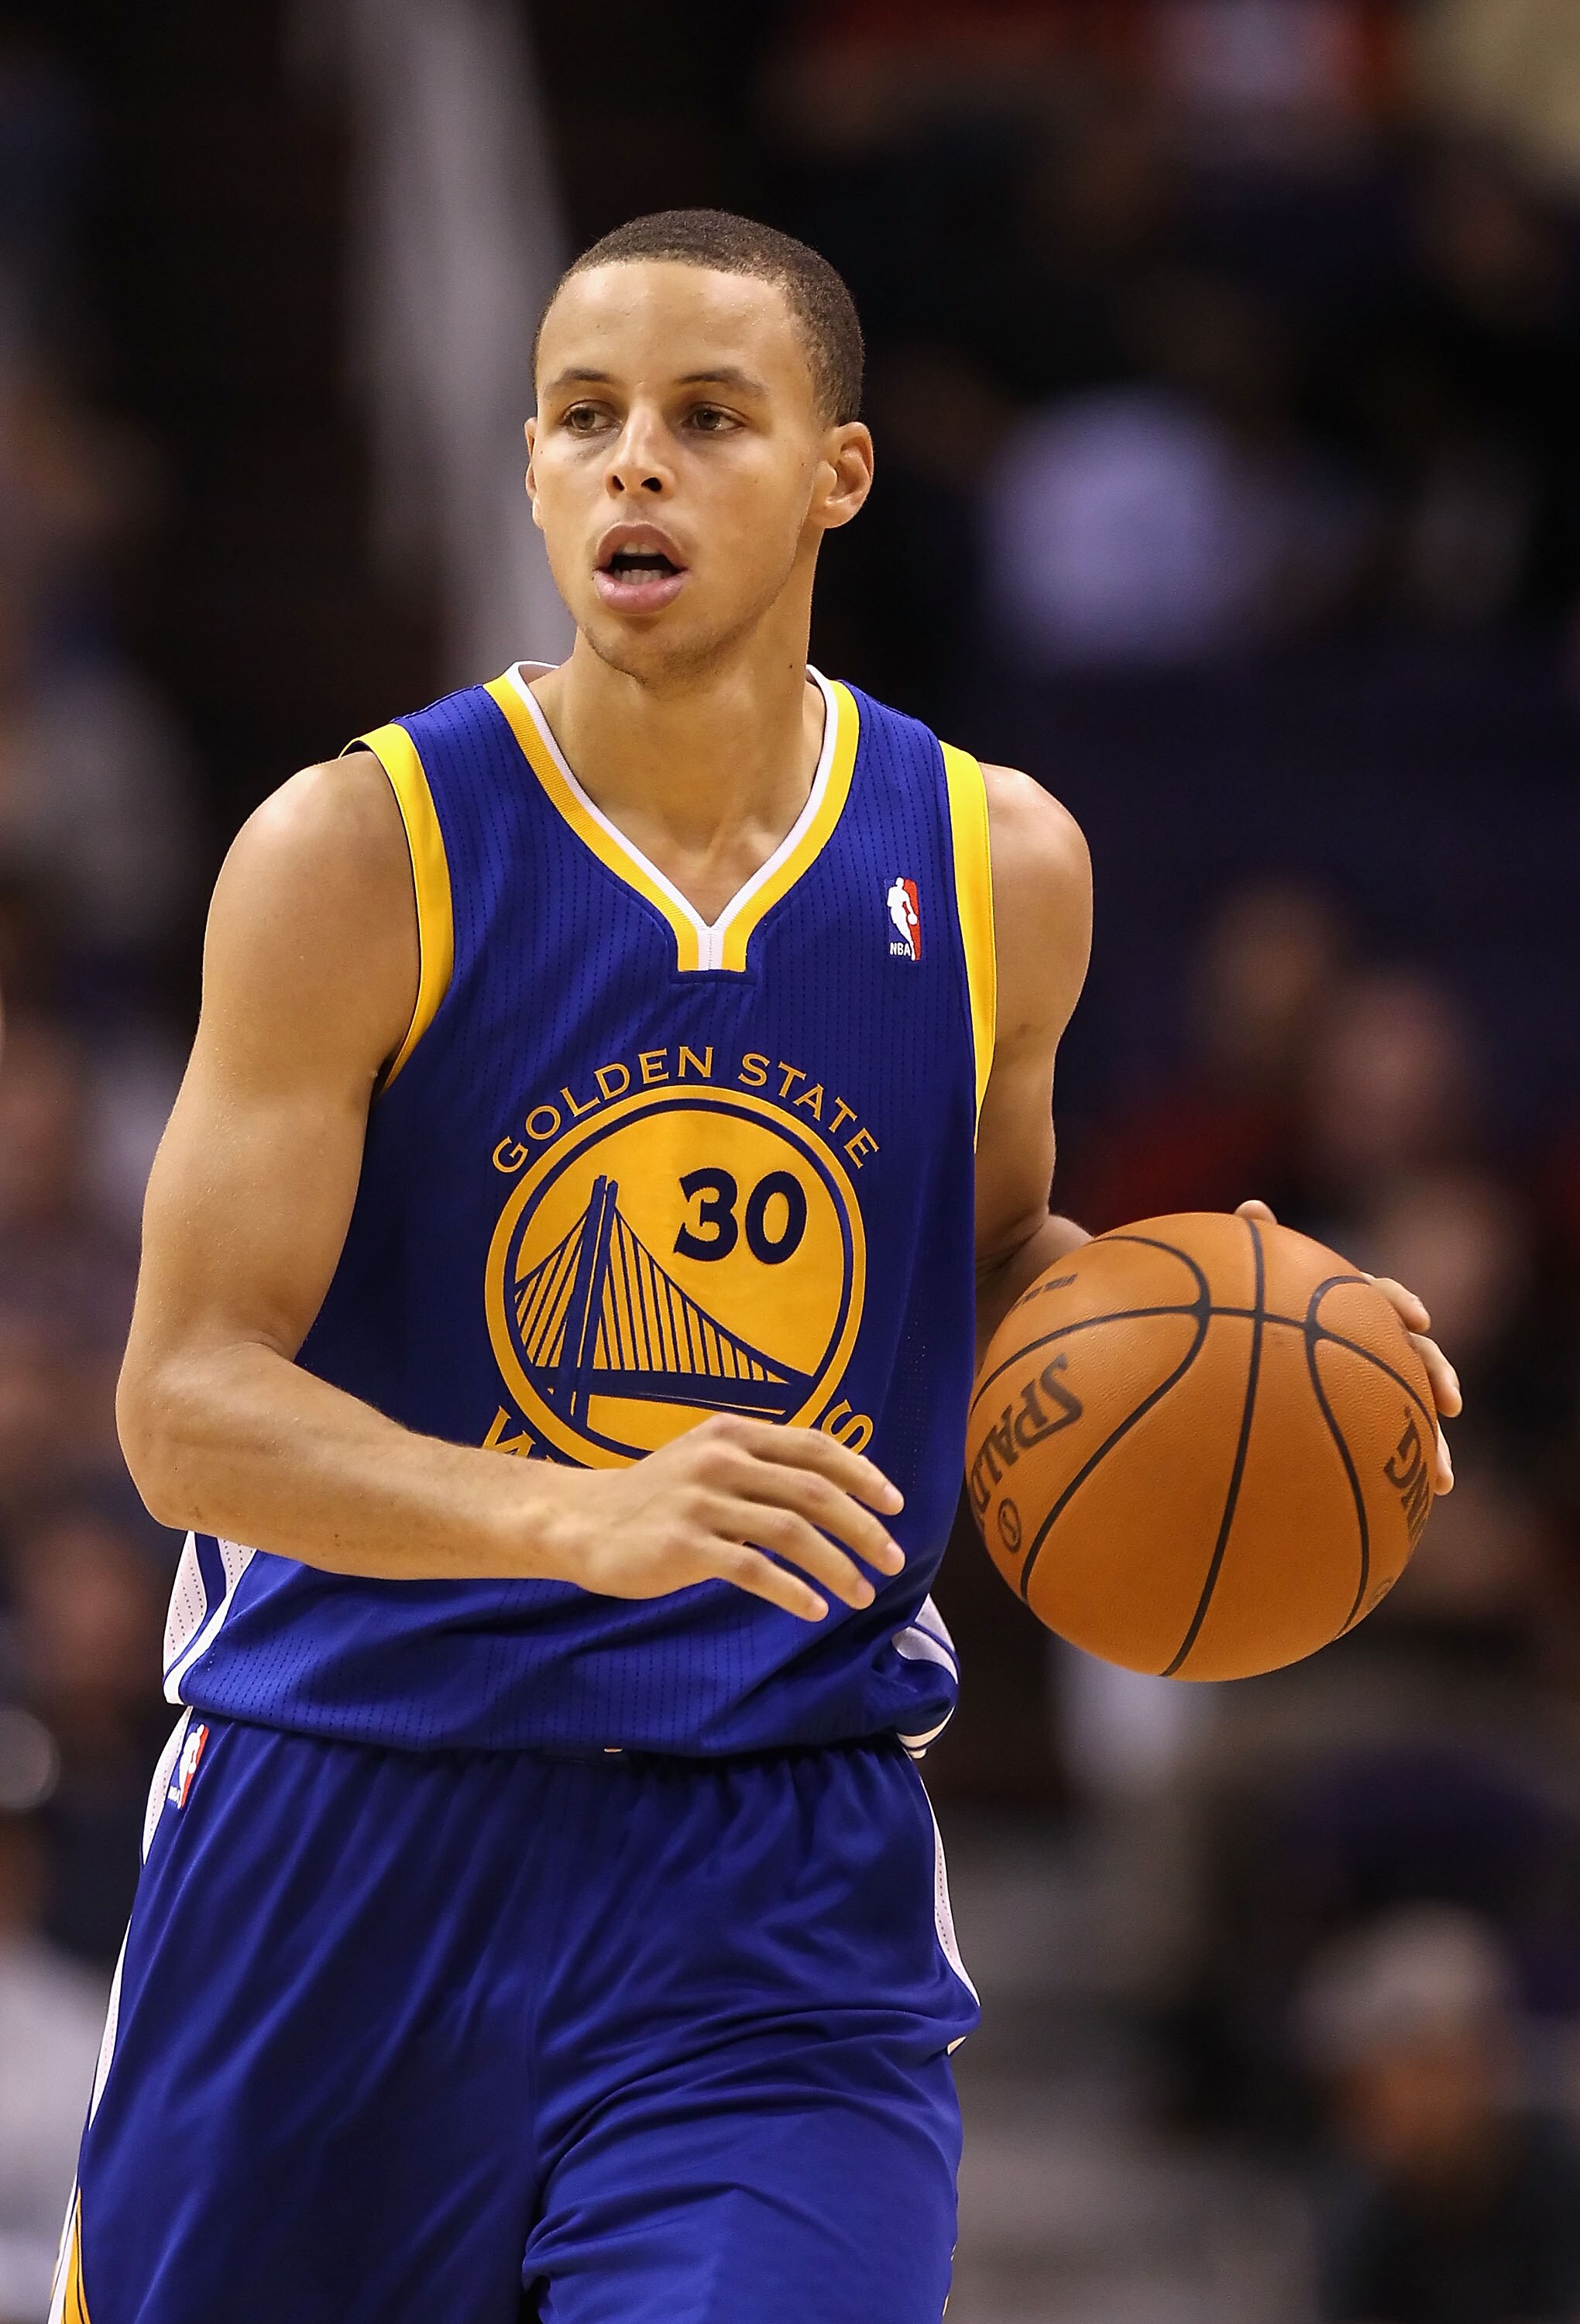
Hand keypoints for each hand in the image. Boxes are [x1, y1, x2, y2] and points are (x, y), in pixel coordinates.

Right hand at [552, 1413, 905, 1621]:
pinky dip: (792, 1591)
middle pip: (814, 1491)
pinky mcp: (684, 1546)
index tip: (895, 1504)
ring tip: (862, 1594)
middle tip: (894, 1560)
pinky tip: (813, 1610)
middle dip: (863, 1527)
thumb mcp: (706, 1460)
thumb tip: (832, 1487)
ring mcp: (701, 1502)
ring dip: (837, 1566)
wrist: (580, 1522)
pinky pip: (754, 1570)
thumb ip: (760, 1465)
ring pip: (792, 1532)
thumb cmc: (654, 1498)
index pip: (815, 1447)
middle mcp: (721, 1459)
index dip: (862, 1475)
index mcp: (733, 1433)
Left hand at [1235, 1199, 1460, 1493]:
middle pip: (1415, 1356)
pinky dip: (1399, 1479)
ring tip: (1443, 1480)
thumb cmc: (1230, 1316)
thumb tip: (1253, 1205)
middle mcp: (1363, 1343)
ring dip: (1434, 1443)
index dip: (1401, 1303)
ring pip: (1411, 1412)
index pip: (1382, 1296)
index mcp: (1342, 1306)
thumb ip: (1251, 1250)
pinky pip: (1386, 1452)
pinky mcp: (1358, 1427)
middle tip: (1449, 1403)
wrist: (1221, 1368)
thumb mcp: (1235, 1287)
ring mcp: (1365, 1386)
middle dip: (1437, 1377)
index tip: (1416, 1318)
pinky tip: (1403, 1514)